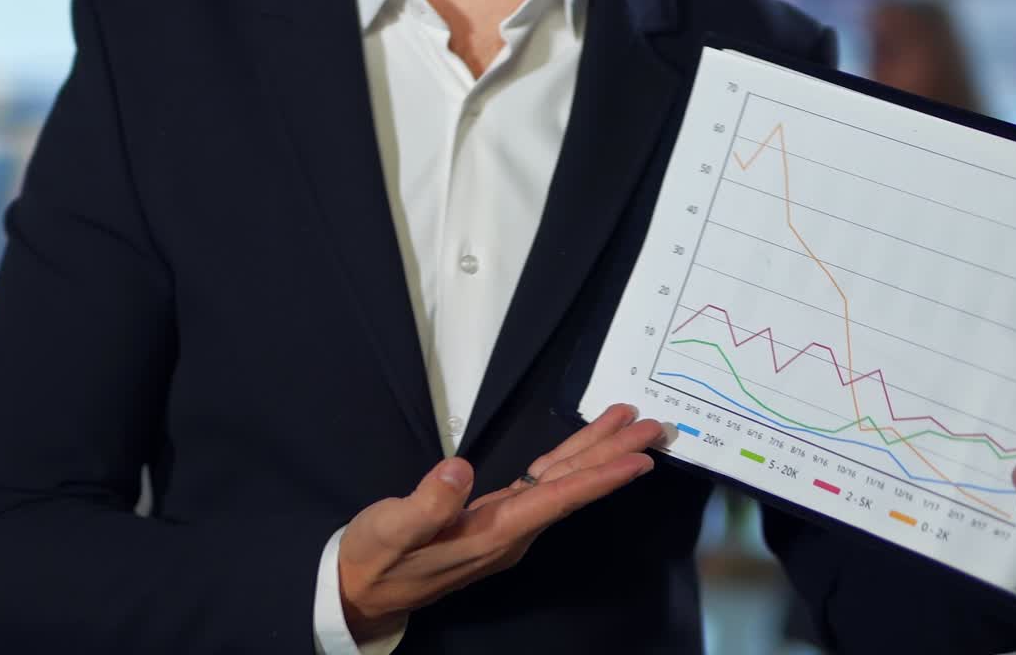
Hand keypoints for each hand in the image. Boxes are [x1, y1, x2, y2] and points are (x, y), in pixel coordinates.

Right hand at [336, 403, 666, 641]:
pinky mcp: (494, 517)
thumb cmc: (375, 559)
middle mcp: (510, 530)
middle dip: (613, 454)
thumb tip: (458, 471)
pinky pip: (542, 484)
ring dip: (596, 452)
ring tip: (628, 424)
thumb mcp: (390, 531)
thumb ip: (426, 505)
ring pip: (561, 481)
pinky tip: (580, 450)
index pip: (558, 499)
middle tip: (654, 427)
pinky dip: (567, 462)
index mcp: (493, 533)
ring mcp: (505, 525)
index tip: (639, 458)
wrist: (362, 591)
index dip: (600, 476)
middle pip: (572, 486)